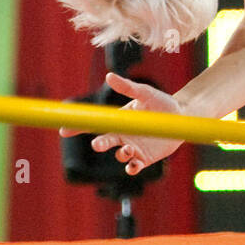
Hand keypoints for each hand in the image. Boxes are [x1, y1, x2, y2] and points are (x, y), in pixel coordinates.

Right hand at [58, 73, 183, 175]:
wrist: (181, 116)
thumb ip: (127, 87)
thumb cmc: (161, 102)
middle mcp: (123, 135)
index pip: (95, 124)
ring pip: (120, 156)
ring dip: (120, 154)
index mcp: (119, 119)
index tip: (63, 130)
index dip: (78, 127)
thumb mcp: (145, 93)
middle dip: (100, 143)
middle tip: (98, 144)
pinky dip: (131, 168)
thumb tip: (109, 76)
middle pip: (105, 141)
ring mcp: (133, 148)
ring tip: (127, 149)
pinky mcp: (145, 158)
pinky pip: (134, 167)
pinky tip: (133, 166)